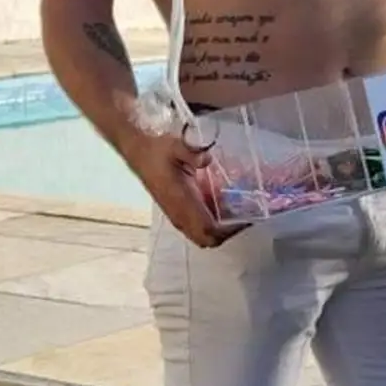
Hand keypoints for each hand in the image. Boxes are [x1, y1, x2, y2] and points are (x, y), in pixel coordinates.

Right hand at [123, 130, 239, 248]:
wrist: (138, 152)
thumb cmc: (157, 150)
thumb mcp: (175, 146)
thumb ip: (191, 153)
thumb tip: (207, 159)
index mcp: (181, 202)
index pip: (208, 229)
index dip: (229, 230)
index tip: (246, 218)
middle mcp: (179, 214)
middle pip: (207, 239)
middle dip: (227, 233)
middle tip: (243, 217)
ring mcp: (176, 215)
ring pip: (201, 235)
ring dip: (219, 230)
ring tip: (235, 212)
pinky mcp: (175, 211)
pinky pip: (196, 227)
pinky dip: (210, 222)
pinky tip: (219, 203)